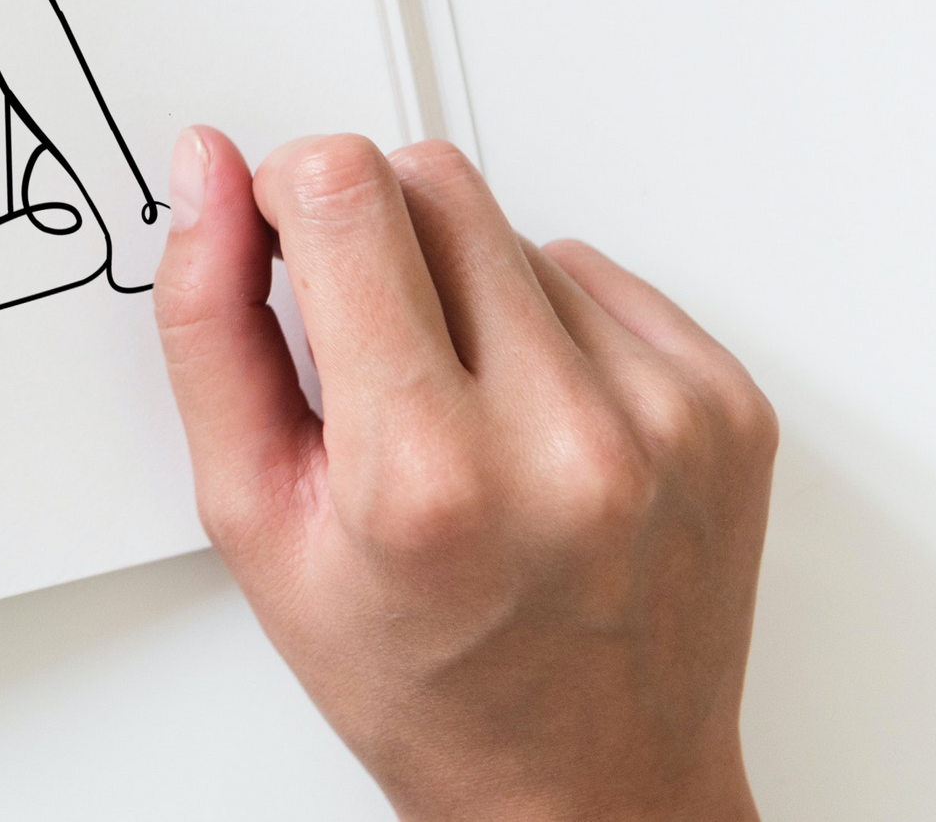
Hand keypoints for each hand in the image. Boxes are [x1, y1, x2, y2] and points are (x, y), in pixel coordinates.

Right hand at [155, 129, 774, 821]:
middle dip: (372, 233)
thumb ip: (210, 326)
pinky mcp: (727, 406)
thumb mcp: (255, 516)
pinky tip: (528, 417)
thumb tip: (209, 175)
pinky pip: (598, 272)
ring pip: (514, 225)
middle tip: (367, 350)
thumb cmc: (417, 676)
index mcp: (425, 473)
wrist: (591, 791)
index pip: (344, 192)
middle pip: (432, 181)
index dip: (288, 194)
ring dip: (465, 286)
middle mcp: (563, 437)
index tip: (280, 245)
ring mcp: (664, 418)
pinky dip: (548, 322)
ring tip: (457, 407)